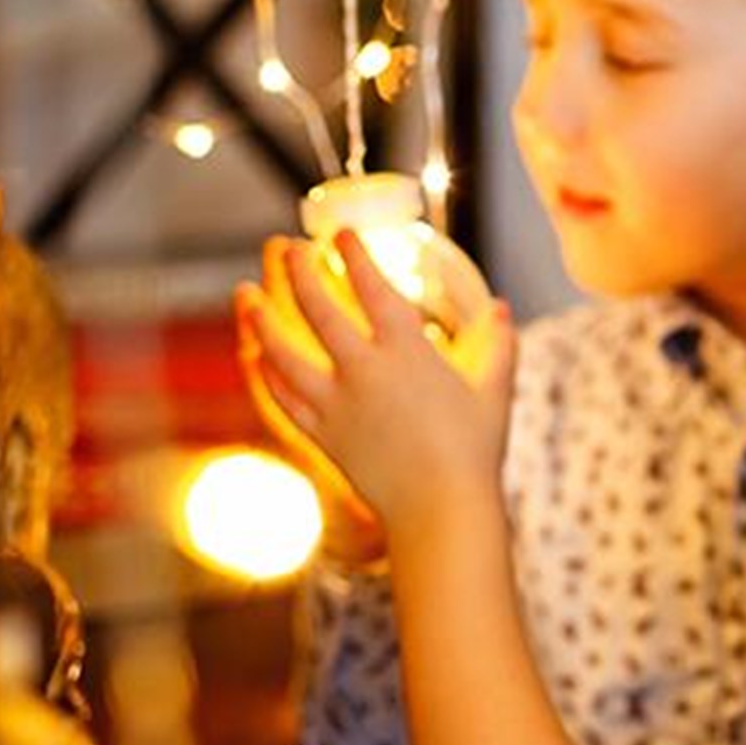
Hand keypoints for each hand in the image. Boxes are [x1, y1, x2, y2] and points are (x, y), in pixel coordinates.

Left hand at [236, 231, 516, 528]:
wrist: (440, 510)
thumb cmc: (475, 452)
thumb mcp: (494, 392)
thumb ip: (497, 345)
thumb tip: (499, 308)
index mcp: (408, 353)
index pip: (372, 289)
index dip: (353, 256)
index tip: (340, 234)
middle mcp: (364, 371)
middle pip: (317, 308)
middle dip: (298, 271)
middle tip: (287, 249)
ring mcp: (336, 404)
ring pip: (283, 351)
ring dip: (261, 318)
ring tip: (246, 294)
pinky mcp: (322, 436)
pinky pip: (284, 398)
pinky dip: (267, 373)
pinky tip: (256, 357)